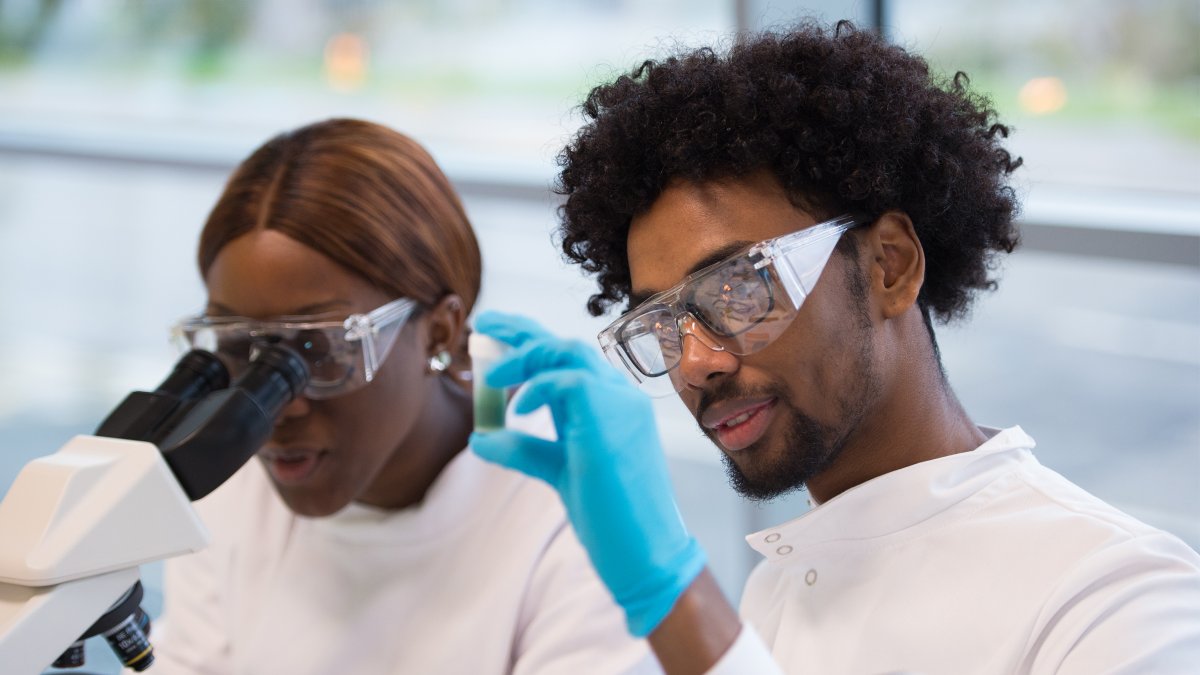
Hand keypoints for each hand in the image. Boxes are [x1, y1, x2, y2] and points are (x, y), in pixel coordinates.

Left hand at [469, 310, 706, 636]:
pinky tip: (519, 412)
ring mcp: (621, 401)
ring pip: (569, 352)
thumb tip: (481, 437)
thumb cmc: (610, 515)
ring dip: (524, 356)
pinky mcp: (613, 415)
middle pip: (565, 344)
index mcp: (610, 403)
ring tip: (491, 375)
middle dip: (520, 331)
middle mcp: (619, 394)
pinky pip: (568, 381)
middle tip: (483, 326)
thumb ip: (525, 449)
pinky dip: (537, 389)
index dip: (529, 340)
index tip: (494, 335)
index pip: (567, 359)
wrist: (647, 550)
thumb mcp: (559, 471)